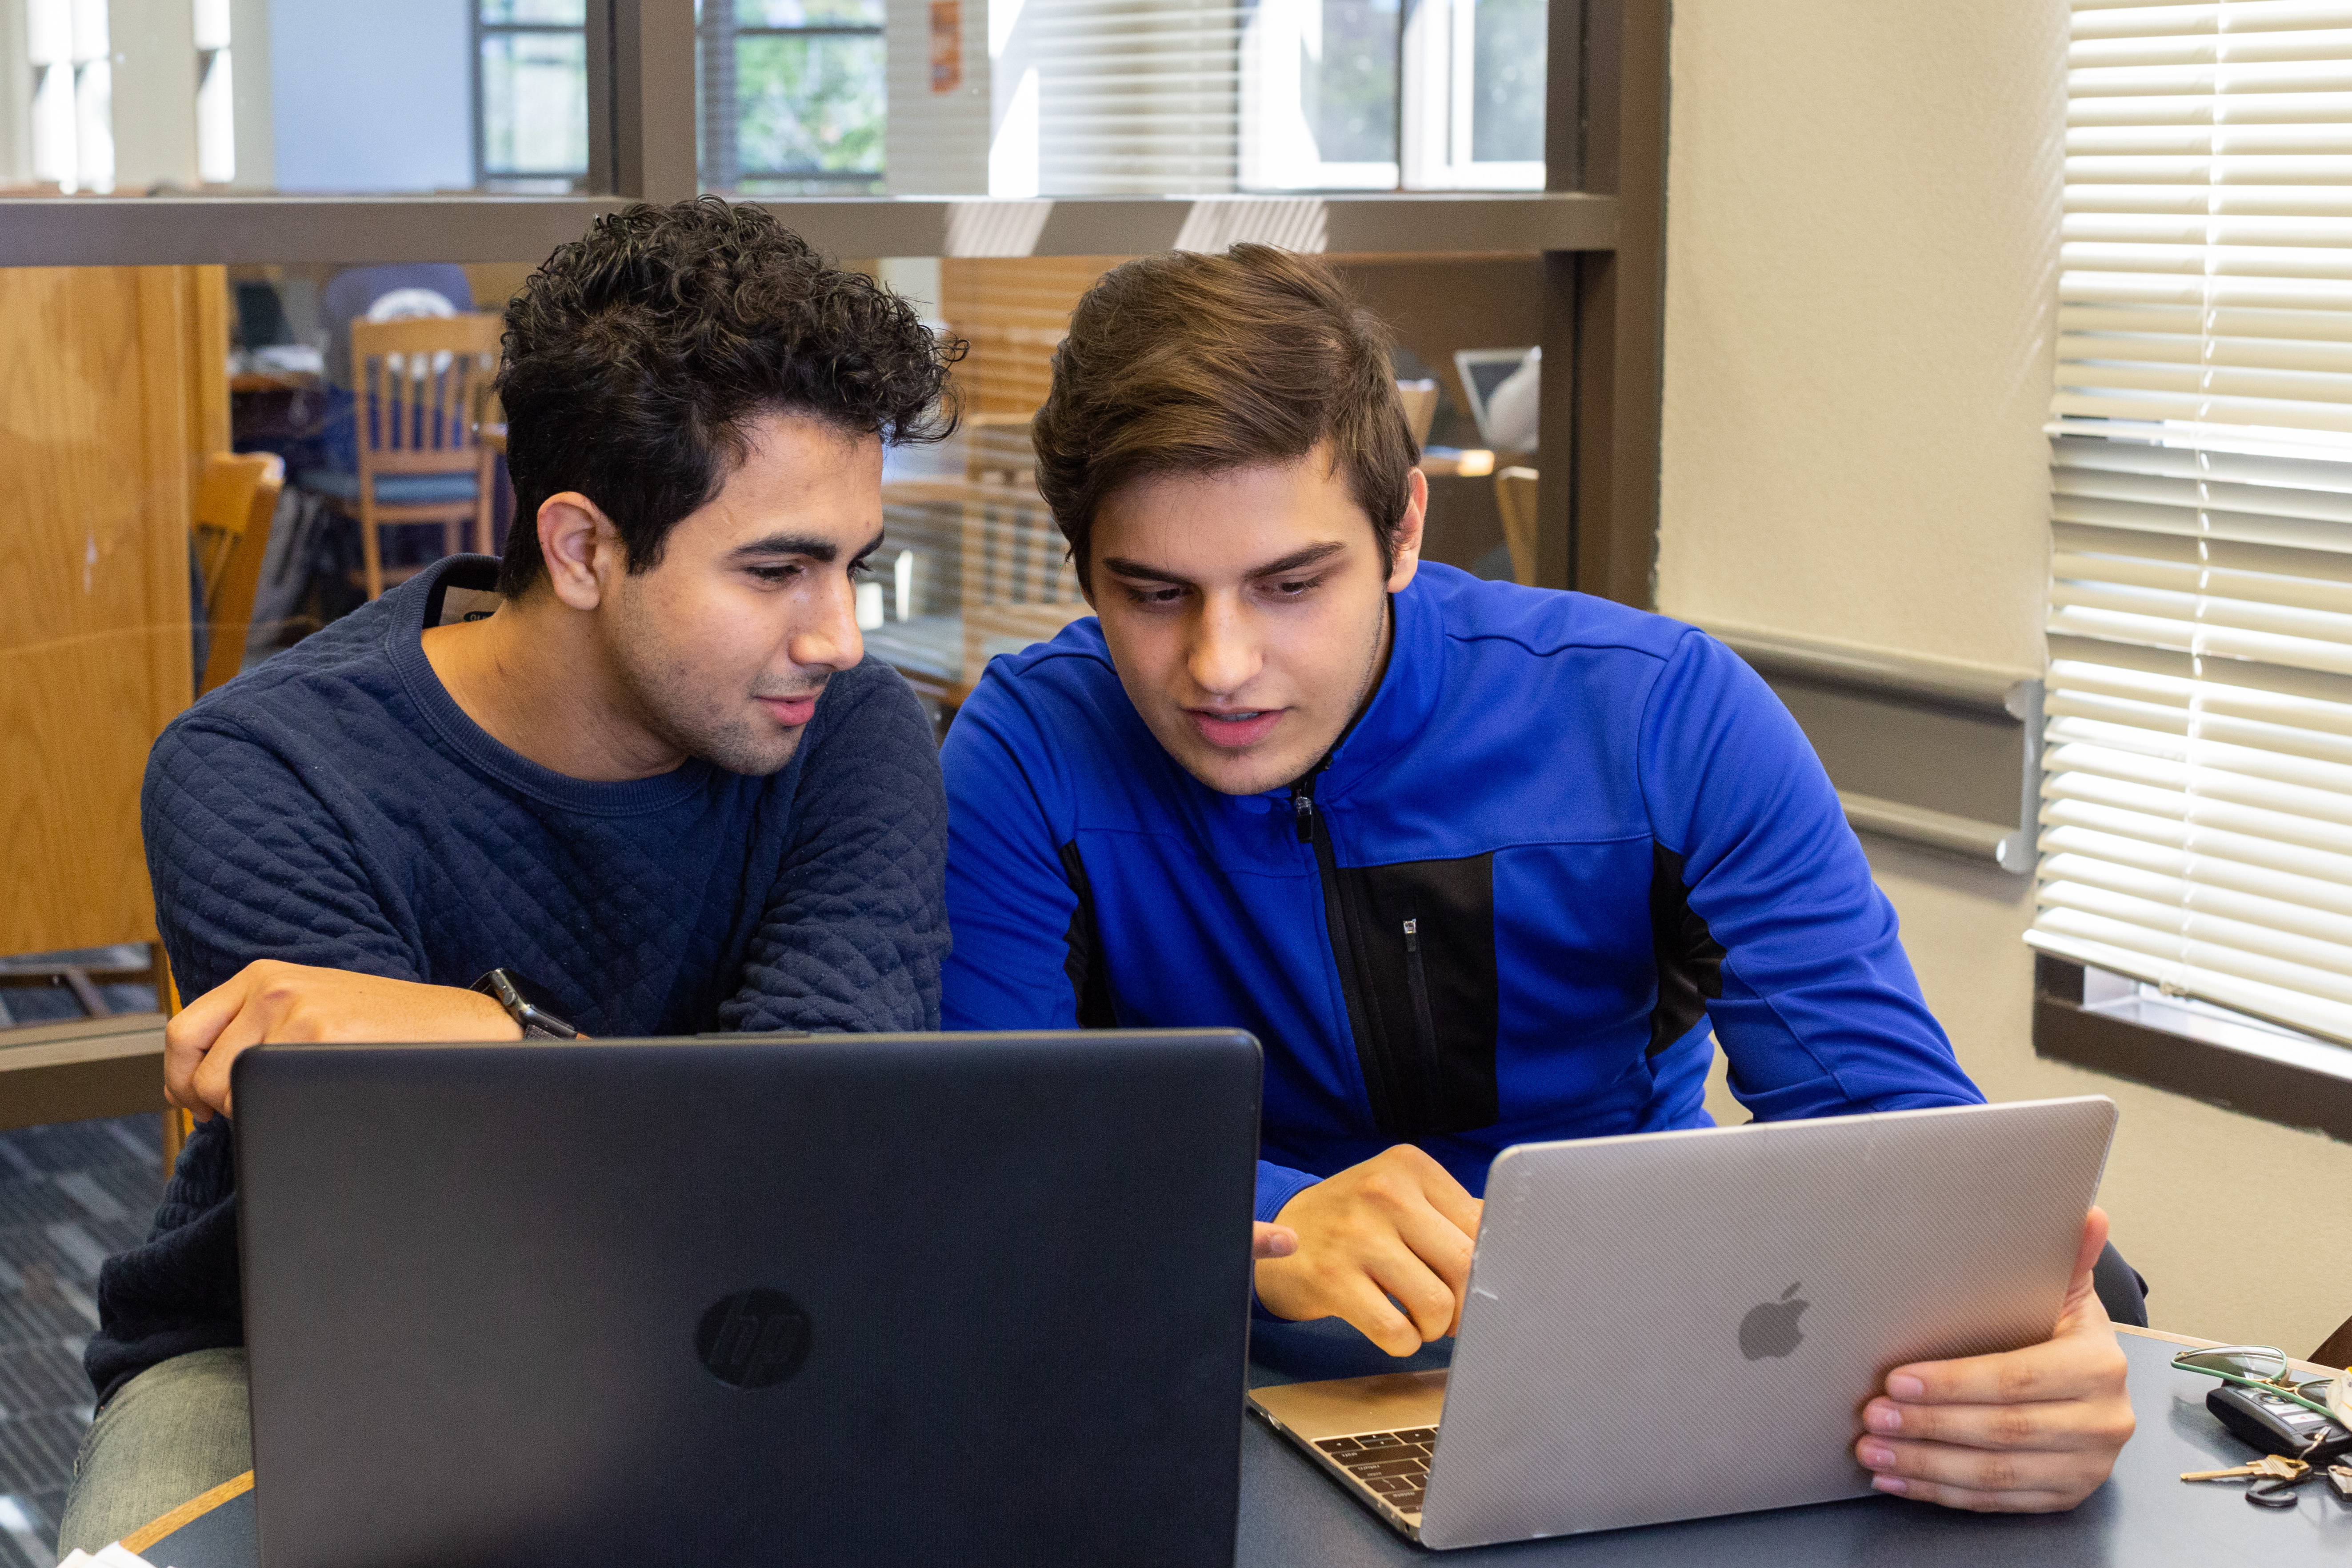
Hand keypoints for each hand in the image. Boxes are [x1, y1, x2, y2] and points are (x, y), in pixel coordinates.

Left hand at [165, 960, 519, 1121]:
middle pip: (199, 1071)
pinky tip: (314, 1103)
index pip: (180, 1033)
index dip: (178, 1079)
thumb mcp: (311, 1006)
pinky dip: (281, 1114)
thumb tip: (200, 1084)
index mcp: (263, 975)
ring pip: (229, 1093)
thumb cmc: (387, 1029)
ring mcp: (295, 1010)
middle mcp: (271, 987)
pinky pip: (267, 1098)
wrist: (458, 1025)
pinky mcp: (322, 1035)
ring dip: (251, 1114)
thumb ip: (258, 1028)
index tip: (198, 1104)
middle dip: (214, 1107)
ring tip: (294, 1104)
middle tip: (248, 1116)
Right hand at [1253, 1145, 1483, 1356]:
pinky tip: (1393, 1329)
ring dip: (1434, 1327)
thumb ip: (1452, 1213)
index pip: (1479, 1225)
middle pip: (1463, 1264)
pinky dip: (1404, 1342)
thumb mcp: (1402, 1195)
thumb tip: (1514, 1244)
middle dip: (1465, 1302)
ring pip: (1435, 1303)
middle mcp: (1383, 1193)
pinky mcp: (1331, 1278)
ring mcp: (1355, 1235)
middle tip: (1448, 1311)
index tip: (1468, 1282)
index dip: (1483, 1266)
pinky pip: (1395, 1331)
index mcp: (1409, 1167)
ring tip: (1418, 1320)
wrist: (1281, 1232)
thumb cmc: (1356, 1220)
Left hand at [1854, 1206, 2133, 1511]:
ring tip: (1871, 1449)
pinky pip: (1995, 1502)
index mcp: (2098, 1367)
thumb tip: (2087, 1212)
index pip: (2014, 1379)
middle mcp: (2102, 1422)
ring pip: (1993, 1474)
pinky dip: (1939, 1493)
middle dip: (1927, 1425)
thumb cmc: (2061, 1329)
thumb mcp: (2064, 1290)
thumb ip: (2066, 1255)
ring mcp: (2086, 1467)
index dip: (1951, 1383)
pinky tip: (1896, 1479)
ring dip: (1924, 1465)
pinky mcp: (2063, 1496)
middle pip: (2000, 1431)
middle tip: (1870, 1415)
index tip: (1896, 1379)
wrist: (2095, 1379)